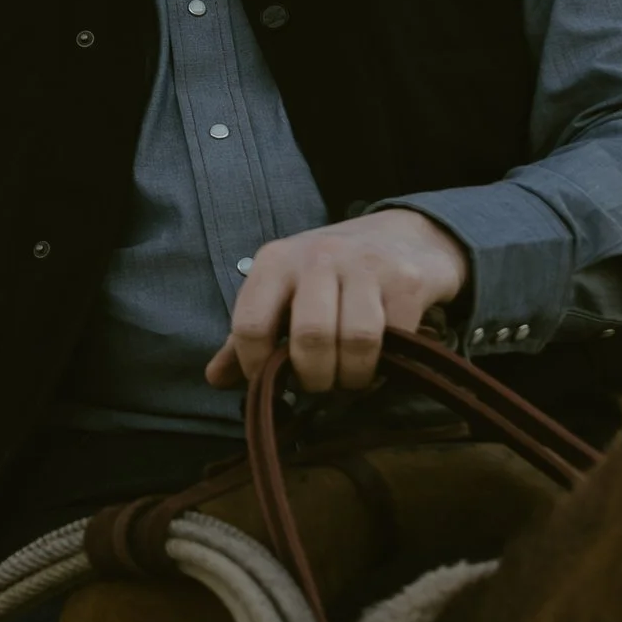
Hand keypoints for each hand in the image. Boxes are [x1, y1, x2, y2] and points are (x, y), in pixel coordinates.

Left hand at [204, 206, 467, 397]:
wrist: (403, 235)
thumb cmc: (331, 274)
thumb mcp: (283, 293)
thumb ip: (248, 336)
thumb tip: (214, 378)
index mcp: (275, 262)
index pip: (250, 326)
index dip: (257, 368)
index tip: (273, 383)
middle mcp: (317, 257)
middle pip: (310, 338)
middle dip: (314, 378)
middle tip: (320, 386)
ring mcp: (365, 265)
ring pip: (356, 341)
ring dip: (353, 376)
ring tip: (350, 379)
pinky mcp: (407, 280)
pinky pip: (396, 338)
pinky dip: (388, 363)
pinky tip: (382, 361)